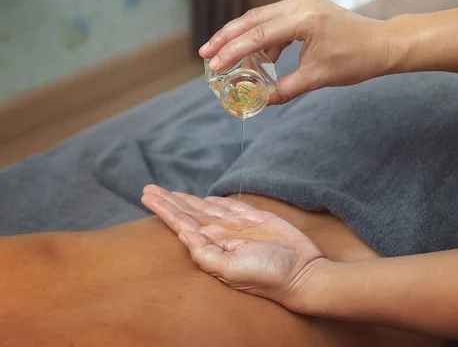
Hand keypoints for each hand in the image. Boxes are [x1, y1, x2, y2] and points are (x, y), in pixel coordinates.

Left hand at [141, 185, 326, 306]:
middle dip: (169, 201)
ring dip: (187, 199)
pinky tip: (206, 199)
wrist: (302, 273)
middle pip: (189, 213)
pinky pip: (232, 206)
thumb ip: (205, 253)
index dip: (164, 209)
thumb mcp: (231, 269)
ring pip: (206, 208)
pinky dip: (218, 201)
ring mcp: (239, 226)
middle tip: (148, 189)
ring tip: (168, 192)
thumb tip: (183, 233)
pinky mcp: (256, 218)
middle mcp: (222, 234)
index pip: (182, 223)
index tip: (148, 196)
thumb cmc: (267, 275)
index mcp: (212, 246)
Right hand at [199, 0, 397, 104]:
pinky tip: (258, 58)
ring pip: (261, 17)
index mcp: (305, 18)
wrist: (382, 44)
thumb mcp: (319, 78)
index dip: (233, 51)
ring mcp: (303, 2)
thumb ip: (286, 89)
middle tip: (205, 53)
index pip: (259, 34)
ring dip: (242, 37)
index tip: (214, 64)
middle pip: (253, 18)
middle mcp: (301, 4)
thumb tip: (262, 102)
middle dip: (227, 37)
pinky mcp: (306, 8)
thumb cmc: (357, 60)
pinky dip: (263, 39)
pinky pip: (275, 21)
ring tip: (224, 57)